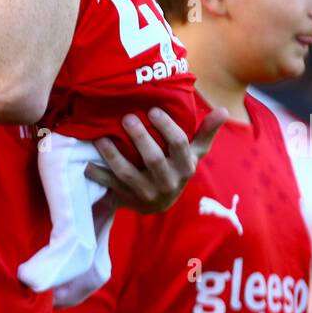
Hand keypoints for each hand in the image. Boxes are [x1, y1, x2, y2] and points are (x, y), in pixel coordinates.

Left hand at [83, 106, 227, 213]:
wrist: (160, 203)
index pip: (178, 145)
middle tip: (126, 117)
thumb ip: (206, 132)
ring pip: (128, 174)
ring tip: (101, 138)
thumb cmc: (177, 167)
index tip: (153, 109)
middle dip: (140, 138)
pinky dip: (98, 175)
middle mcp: (167, 182)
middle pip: (153, 159)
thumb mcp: (194, 153)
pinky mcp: (127, 200)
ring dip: (113, 155)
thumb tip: (223, 111)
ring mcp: (146, 193)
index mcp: (184, 167)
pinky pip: (110, 187)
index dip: (166, 127)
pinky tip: (88, 163)